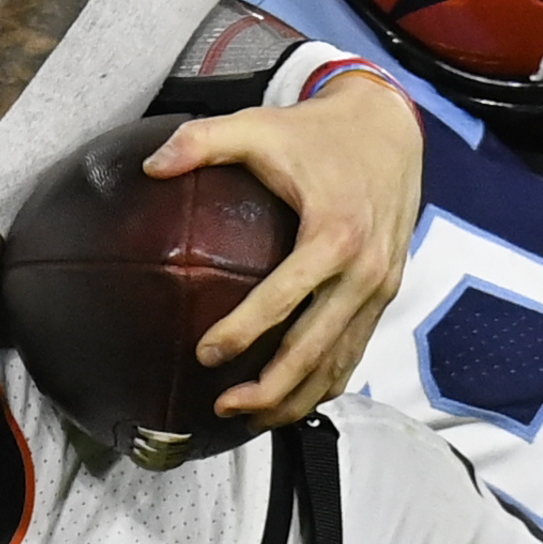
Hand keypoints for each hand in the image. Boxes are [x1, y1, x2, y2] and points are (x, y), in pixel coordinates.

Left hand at [146, 69, 422, 423]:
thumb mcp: (259, 125)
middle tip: (224, 406)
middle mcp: (363, 269)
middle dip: (270, 388)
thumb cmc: (321, 132)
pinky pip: (355, 350)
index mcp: (334, 234)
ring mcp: (379, 287)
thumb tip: (151, 165)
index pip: (284, 298)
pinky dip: (326, 383)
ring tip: (250, 418)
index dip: (243, 331)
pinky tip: (293, 400)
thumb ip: (202, 141)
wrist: (391, 128)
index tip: (204, 354)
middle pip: (315, 348)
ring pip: (339, 361)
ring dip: (297, 397)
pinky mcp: (385, 294)